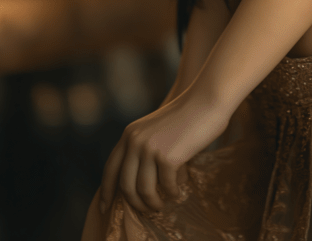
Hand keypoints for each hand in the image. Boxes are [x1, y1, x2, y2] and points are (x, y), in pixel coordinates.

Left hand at [98, 82, 230, 215]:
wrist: (207, 101)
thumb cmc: (187, 116)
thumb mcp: (156, 129)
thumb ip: (143, 147)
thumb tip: (138, 183)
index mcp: (129, 134)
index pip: (110, 168)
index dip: (106, 191)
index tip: (104, 208)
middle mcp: (135, 141)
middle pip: (125, 184)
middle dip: (135, 203)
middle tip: (146, 210)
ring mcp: (150, 149)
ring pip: (144, 190)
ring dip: (153, 203)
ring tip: (161, 205)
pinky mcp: (167, 157)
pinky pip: (166, 186)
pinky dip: (172, 193)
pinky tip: (177, 192)